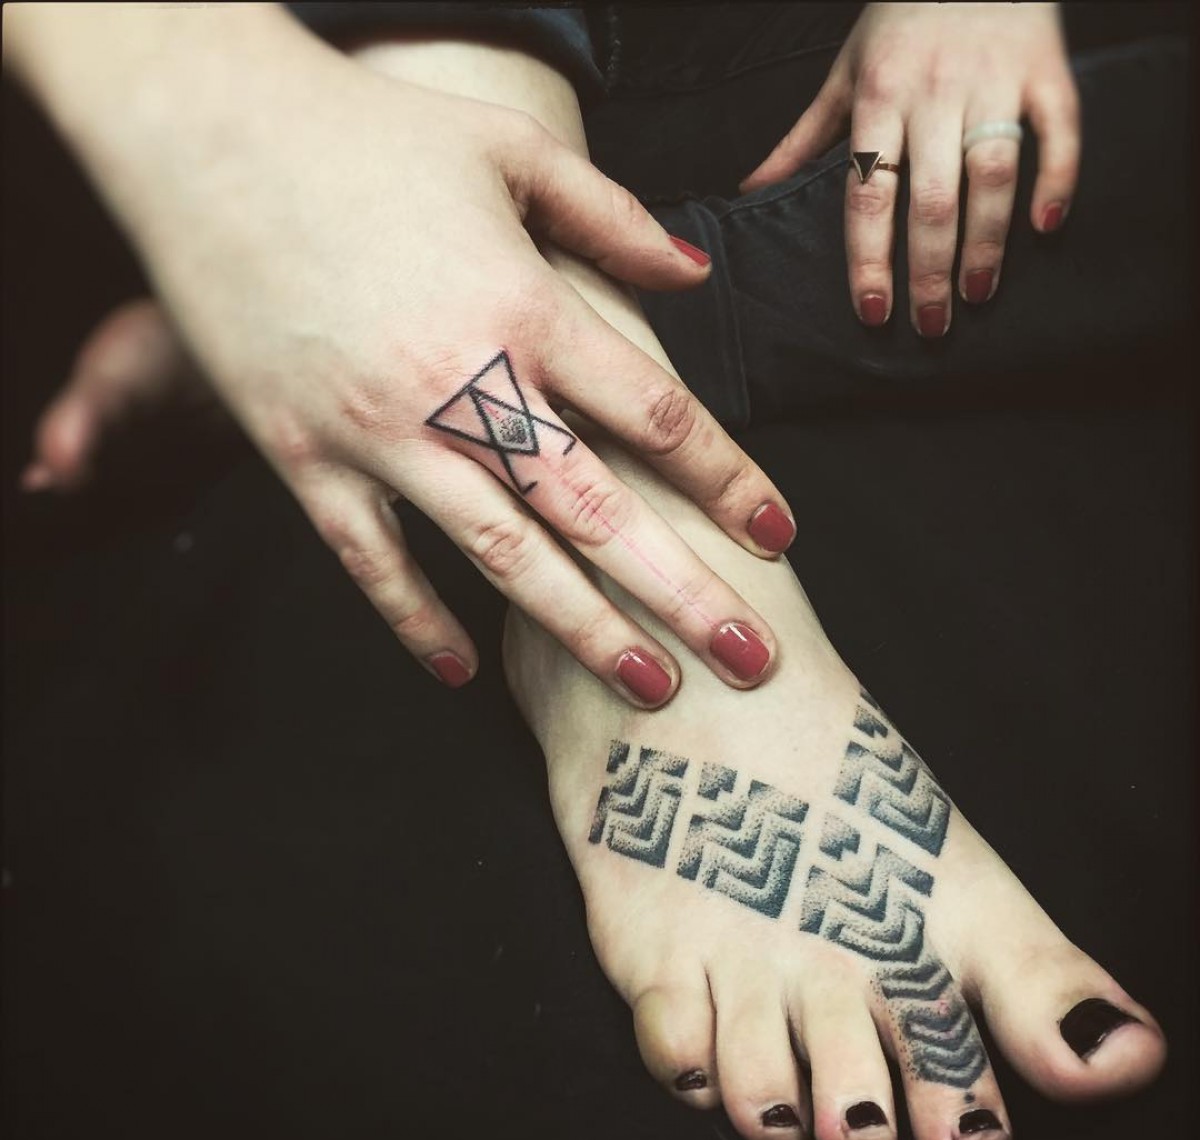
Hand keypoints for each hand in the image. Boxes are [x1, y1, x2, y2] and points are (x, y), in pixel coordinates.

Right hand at [10, 6, 794, 706]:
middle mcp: (461, 380)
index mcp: (523, 302)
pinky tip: (461, 668)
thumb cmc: (363, 131)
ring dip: (580, 627)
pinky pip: (369, 558)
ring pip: (499, 551)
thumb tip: (695, 276)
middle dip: (682, 590)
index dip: (727, 478)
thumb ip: (612, 217)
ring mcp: (379, 428)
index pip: (654, 411)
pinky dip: (414, 618)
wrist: (204, 129)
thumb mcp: (505, 147)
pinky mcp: (302, 454)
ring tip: (649, 687)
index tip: (779, 537)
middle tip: (751, 662)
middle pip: (596, 506)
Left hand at [740, 2, 1079, 335]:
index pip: (869, 195)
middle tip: (929, 325)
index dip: (870, 259)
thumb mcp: (844, 73)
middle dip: (928, 271)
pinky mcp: (1046, 69)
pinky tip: (1045, 227)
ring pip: (992, 174)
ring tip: (977, 294)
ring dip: (986, 243)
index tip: (873, 311)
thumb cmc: (900, 19)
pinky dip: (1057, 178)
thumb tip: (751, 193)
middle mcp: (936, 92)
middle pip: (931, 199)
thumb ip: (803, 140)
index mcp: (880, 98)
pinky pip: (1058, 129)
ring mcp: (994, 80)